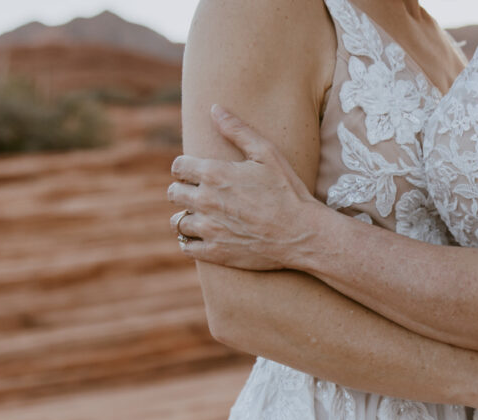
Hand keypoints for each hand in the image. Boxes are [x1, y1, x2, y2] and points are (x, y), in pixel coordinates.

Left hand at [167, 104, 319, 269]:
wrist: (303, 234)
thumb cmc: (289, 191)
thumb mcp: (268, 154)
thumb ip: (238, 130)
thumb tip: (214, 109)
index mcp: (214, 174)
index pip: (178, 167)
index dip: (186, 168)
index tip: (197, 173)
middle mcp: (205, 201)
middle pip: (173, 193)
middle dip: (185, 191)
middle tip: (203, 194)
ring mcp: (209, 229)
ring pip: (177, 222)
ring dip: (187, 217)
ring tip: (203, 217)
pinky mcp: (215, 253)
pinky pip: (186, 247)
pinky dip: (192, 242)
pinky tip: (205, 237)